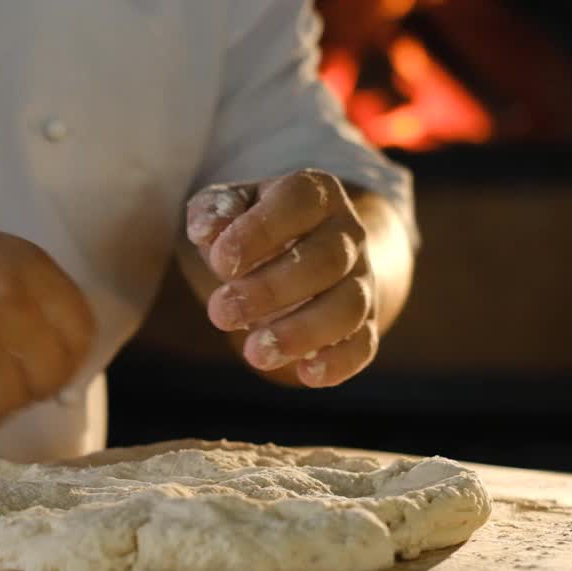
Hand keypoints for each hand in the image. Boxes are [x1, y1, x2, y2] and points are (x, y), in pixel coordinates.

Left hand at [186, 170, 377, 386]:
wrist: (302, 250)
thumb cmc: (253, 229)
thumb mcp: (229, 209)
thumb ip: (214, 210)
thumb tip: (206, 230)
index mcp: (315, 194)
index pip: (299, 201)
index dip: (260, 231)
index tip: (220, 262)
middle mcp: (347, 234)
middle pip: (326, 260)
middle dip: (270, 290)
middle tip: (220, 313)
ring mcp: (361, 279)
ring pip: (348, 306)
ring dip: (301, 332)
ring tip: (254, 352)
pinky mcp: (364, 323)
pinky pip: (364, 344)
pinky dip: (339, 362)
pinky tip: (306, 373)